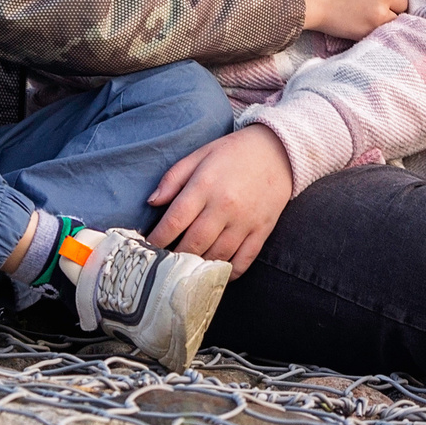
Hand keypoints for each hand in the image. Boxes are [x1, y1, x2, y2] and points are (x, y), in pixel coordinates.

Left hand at [147, 124, 294, 271]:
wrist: (278, 151)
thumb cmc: (233, 153)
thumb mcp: (200, 155)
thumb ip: (173, 178)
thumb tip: (152, 202)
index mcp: (205, 185)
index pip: (174, 220)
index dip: (157, 238)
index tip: (147, 247)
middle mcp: (224, 206)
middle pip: (193, 243)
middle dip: (174, 257)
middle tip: (163, 264)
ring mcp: (245, 221)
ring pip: (216, 255)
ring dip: (198, 266)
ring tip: (184, 271)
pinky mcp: (262, 231)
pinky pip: (244, 260)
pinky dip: (229, 272)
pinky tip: (216, 273)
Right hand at [299, 0, 409, 39]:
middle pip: (403, 0)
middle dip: (392, 3)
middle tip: (376, 5)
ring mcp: (380, 10)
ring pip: (398, 16)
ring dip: (389, 16)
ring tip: (372, 16)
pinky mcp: (372, 27)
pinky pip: (388, 29)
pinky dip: (381, 28)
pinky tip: (369, 24)